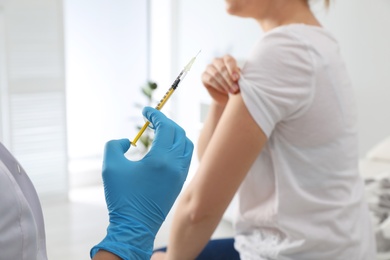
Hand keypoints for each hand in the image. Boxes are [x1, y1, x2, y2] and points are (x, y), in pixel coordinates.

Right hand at [90, 107, 193, 259]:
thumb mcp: (110, 167)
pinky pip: (185, 156)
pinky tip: (164, 148)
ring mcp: (180, 174)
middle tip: (152, 120)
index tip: (146, 111)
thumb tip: (128, 140)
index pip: (166, 127)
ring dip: (175, 134)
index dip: (156, 115)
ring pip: (186, 144)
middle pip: (178, 132)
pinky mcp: (180, 182)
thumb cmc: (122, 198)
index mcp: (160, 159)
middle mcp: (175, 164)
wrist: (135, 226)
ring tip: (160, 132)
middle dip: (166, 122)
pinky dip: (178, 146)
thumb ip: (115, 146)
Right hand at [201, 54, 240, 105]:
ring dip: (224, 84)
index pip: (228, 60)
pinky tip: (224, 90)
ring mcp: (209, 68)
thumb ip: (237, 76)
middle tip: (235, 88)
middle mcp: (216, 61)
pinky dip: (218, 86)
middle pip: (222, 67)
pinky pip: (210, 79)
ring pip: (216, 74)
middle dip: (229, 79)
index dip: (233, 69)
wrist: (225, 94)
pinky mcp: (204, 76)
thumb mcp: (238, 80)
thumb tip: (237, 77)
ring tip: (231, 91)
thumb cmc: (233, 84)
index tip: (237, 78)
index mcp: (226, 59)